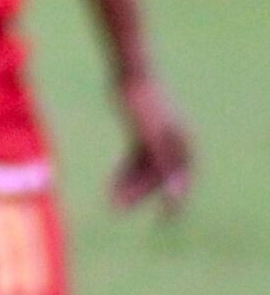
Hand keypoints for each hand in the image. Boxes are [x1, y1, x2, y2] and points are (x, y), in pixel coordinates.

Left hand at [111, 69, 193, 214]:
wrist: (129, 73)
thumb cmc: (143, 103)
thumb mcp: (150, 137)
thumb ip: (163, 166)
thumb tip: (176, 195)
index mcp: (184, 146)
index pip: (182, 182)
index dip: (175, 203)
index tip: (164, 222)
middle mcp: (174, 144)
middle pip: (159, 178)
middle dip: (139, 194)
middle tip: (117, 208)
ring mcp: (158, 140)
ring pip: (144, 170)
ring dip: (129, 185)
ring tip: (110, 200)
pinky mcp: (141, 135)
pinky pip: (134, 160)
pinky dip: (124, 172)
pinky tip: (112, 184)